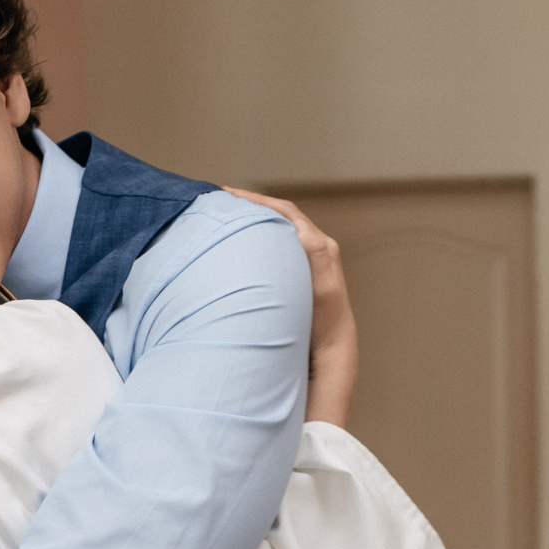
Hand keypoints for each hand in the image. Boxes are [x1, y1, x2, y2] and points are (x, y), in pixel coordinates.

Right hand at [223, 188, 357, 427]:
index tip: (228, 194)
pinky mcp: (294, 277)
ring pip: (273, 232)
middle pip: (277, 217)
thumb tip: (302, 230)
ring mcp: (303, 263)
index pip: (284, 212)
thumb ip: (314, 257)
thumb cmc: (324, 326)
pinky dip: (253, 241)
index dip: (257, 200)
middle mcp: (314, 250)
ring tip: (222, 217)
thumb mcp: (322, 290)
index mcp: (320, 246)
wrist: (330, 354)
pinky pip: (272, 249)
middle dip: (249, 206)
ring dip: (250, 221)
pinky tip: (234, 245)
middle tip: (218, 201)